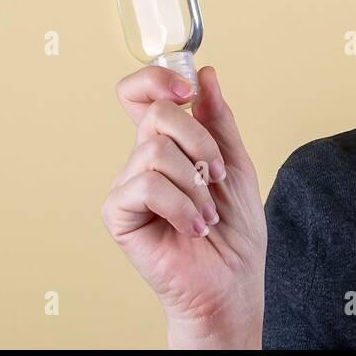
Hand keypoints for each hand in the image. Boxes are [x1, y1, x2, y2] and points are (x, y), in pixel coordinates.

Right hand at [101, 65, 265, 347]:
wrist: (233, 280)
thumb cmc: (234, 229)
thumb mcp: (236, 163)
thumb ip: (218, 119)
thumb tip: (205, 75)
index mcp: (168, 144)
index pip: (140, 93)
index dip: (157, 79)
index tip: (188, 92)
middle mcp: (142, 160)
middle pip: (156, 115)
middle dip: (200, 141)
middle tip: (217, 176)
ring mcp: (128, 186)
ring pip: (156, 151)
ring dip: (196, 184)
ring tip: (207, 214)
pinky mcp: (119, 215)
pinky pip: (147, 186)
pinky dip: (181, 206)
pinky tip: (193, 227)